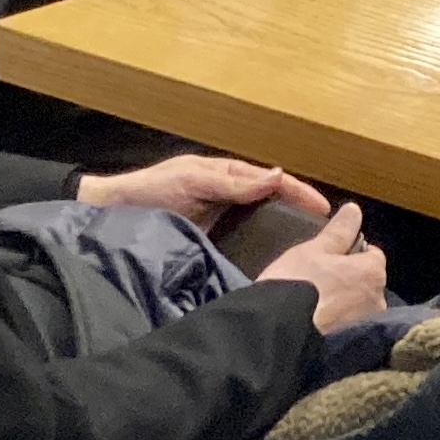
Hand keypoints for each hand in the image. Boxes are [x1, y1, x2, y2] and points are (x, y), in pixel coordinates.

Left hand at [76, 152, 329, 228]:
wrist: (112, 214)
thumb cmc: (151, 192)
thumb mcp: (193, 181)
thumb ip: (234, 182)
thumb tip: (278, 175)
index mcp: (230, 175)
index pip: (275, 182)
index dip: (302, 195)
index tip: (326, 211)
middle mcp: (230, 196)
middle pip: (274, 203)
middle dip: (301, 214)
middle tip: (327, 235)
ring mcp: (221, 219)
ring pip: (262, 224)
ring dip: (284, 234)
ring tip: (307, 252)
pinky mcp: (210, 241)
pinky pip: (243, 242)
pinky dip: (262, 249)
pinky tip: (273, 264)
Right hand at [253, 202, 387, 330]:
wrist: (279, 334)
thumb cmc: (297, 285)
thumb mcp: (313, 251)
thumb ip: (339, 231)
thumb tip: (354, 210)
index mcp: (373, 271)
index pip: (372, 254)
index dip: (350, 254)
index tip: (329, 260)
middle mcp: (380, 299)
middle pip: (367, 282)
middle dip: (349, 281)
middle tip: (318, 284)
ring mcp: (369, 325)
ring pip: (359, 307)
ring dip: (345, 305)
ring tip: (316, 307)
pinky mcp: (357, 347)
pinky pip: (350, 328)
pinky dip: (340, 325)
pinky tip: (319, 326)